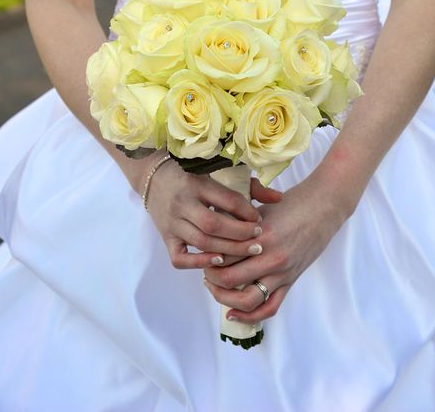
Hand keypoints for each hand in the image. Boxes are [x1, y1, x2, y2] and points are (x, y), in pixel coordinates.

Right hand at [136, 152, 279, 270]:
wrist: (154, 176)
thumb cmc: (193, 174)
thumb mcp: (219, 172)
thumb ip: (250, 186)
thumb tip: (280, 198)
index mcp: (197, 183)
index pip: (226, 200)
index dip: (247, 212)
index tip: (260, 219)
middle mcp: (182, 203)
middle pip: (214, 225)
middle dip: (240, 235)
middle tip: (259, 240)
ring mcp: (172, 222)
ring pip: (201, 242)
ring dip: (228, 250)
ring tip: (249, 251)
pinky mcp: (165, 237)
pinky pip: (179, 258)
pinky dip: (199, 263)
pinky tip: (218, 261)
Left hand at [203, 168, 348, 322]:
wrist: (323, 208)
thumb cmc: (291, 203)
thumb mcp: (260, 207)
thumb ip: (238, 220)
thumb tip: (214, 227)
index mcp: (259, 235)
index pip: (223, 252)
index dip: (207, 254)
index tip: (202, 250)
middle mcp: (269, 257)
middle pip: (228, 277)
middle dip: (211, 276)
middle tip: (205, 268)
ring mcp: (281, 272)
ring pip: (245, 299)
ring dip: (224, 298)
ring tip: (214, 288)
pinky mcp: (290, 281)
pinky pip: (268, 308)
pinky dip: (249, 316)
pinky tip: (233, 313)